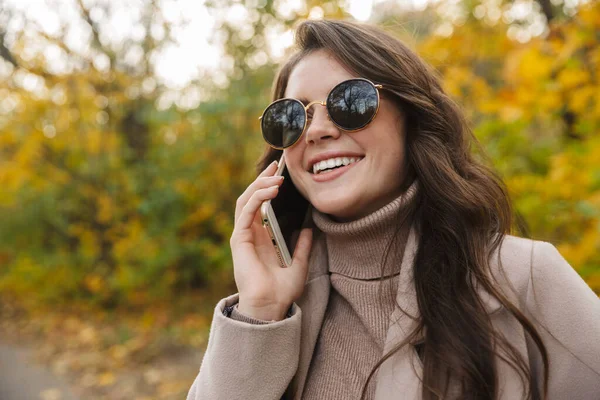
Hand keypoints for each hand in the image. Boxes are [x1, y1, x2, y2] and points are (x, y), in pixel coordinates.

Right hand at [229, 160, 312, 320]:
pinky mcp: (239, 239)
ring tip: (276, 176)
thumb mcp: (299, 263)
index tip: (282, 172)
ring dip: (260, 185)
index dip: (269, 187)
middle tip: (277, 165)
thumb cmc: (282, 290)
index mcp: (261, 237)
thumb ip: (303, 245)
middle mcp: (249, 234)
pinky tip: (271, 190)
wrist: (271, 306)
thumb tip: (310, 228)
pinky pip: (246, 211)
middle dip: (263, 179)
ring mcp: (242, 235)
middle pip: (252, 198)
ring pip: (246, 200)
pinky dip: (257, 197)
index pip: (262, 205)